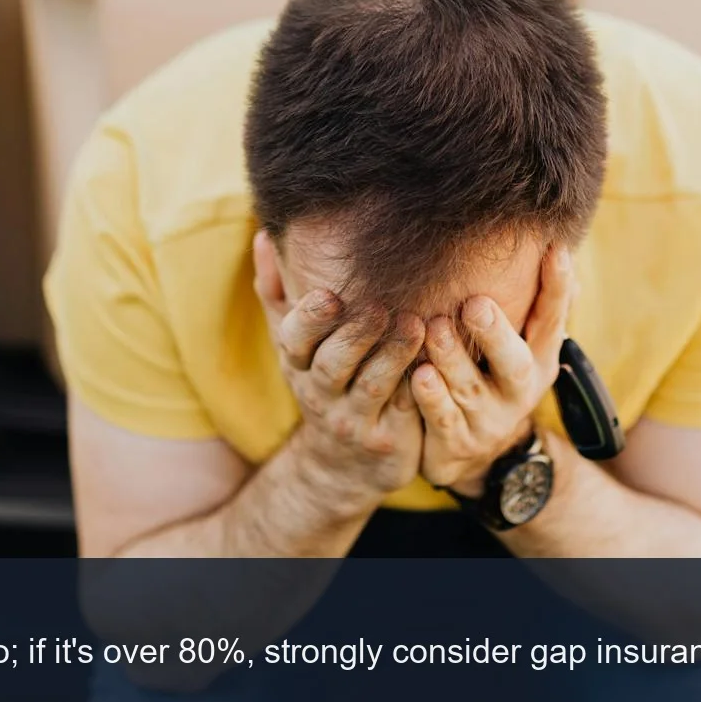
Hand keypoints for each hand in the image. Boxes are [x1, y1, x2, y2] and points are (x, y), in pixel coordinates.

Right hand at [253, 233, 424, 514]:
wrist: (342, 466)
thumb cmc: (323, 384)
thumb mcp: (294, 346)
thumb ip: (278, 291)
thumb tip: (262, 235)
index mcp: (297, 365)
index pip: (293, 341)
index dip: (309, 320)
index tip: (329, 295)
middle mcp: (320, 394)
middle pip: (331, 365)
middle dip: (355, 335)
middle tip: (381, 306)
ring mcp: (354, 420)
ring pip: (372, 387)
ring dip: (393, 355)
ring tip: (415, 324)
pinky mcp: (388, 440)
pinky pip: (405, 410)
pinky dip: (420, 384)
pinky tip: (438, 358)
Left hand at [412, 245, 575, 498]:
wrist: (473, 453)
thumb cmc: (492, 378)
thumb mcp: (521, 346)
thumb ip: (535, 304)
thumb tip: (560, 244)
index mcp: (539, 359)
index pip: (553, 319)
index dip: (557, 287)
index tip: (555, 250)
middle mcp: (520, 389)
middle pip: (514, 363)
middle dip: (495, 333)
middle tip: (475, 303)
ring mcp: (489, 419)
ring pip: (470, 387)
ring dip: (452, 357)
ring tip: (434, 327)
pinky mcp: (458, 442)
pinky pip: (443, 419)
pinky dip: (431, 397)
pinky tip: (418, 375)